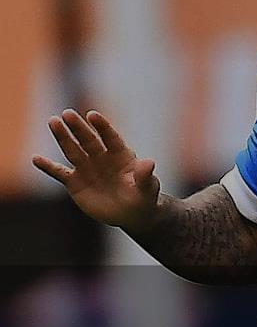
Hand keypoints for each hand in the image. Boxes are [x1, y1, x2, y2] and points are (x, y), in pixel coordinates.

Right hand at [33, 109, 160, 232]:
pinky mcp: (75, 183)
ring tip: (53, 121)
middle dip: (78, 127)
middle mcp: (102, 157)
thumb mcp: (147, 188)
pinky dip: (48, 167)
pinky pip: (59, 173)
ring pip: (72, 150)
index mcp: (121, 154)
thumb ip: (145, 176)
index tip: (92, 115)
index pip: (110, 137)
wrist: (131, 213)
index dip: (102, 126)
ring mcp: (87, 168)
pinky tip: (36, 159)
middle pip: (88, 139)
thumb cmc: (143, 197)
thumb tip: (149, 163)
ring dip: (62, 137)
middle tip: (67, 113)